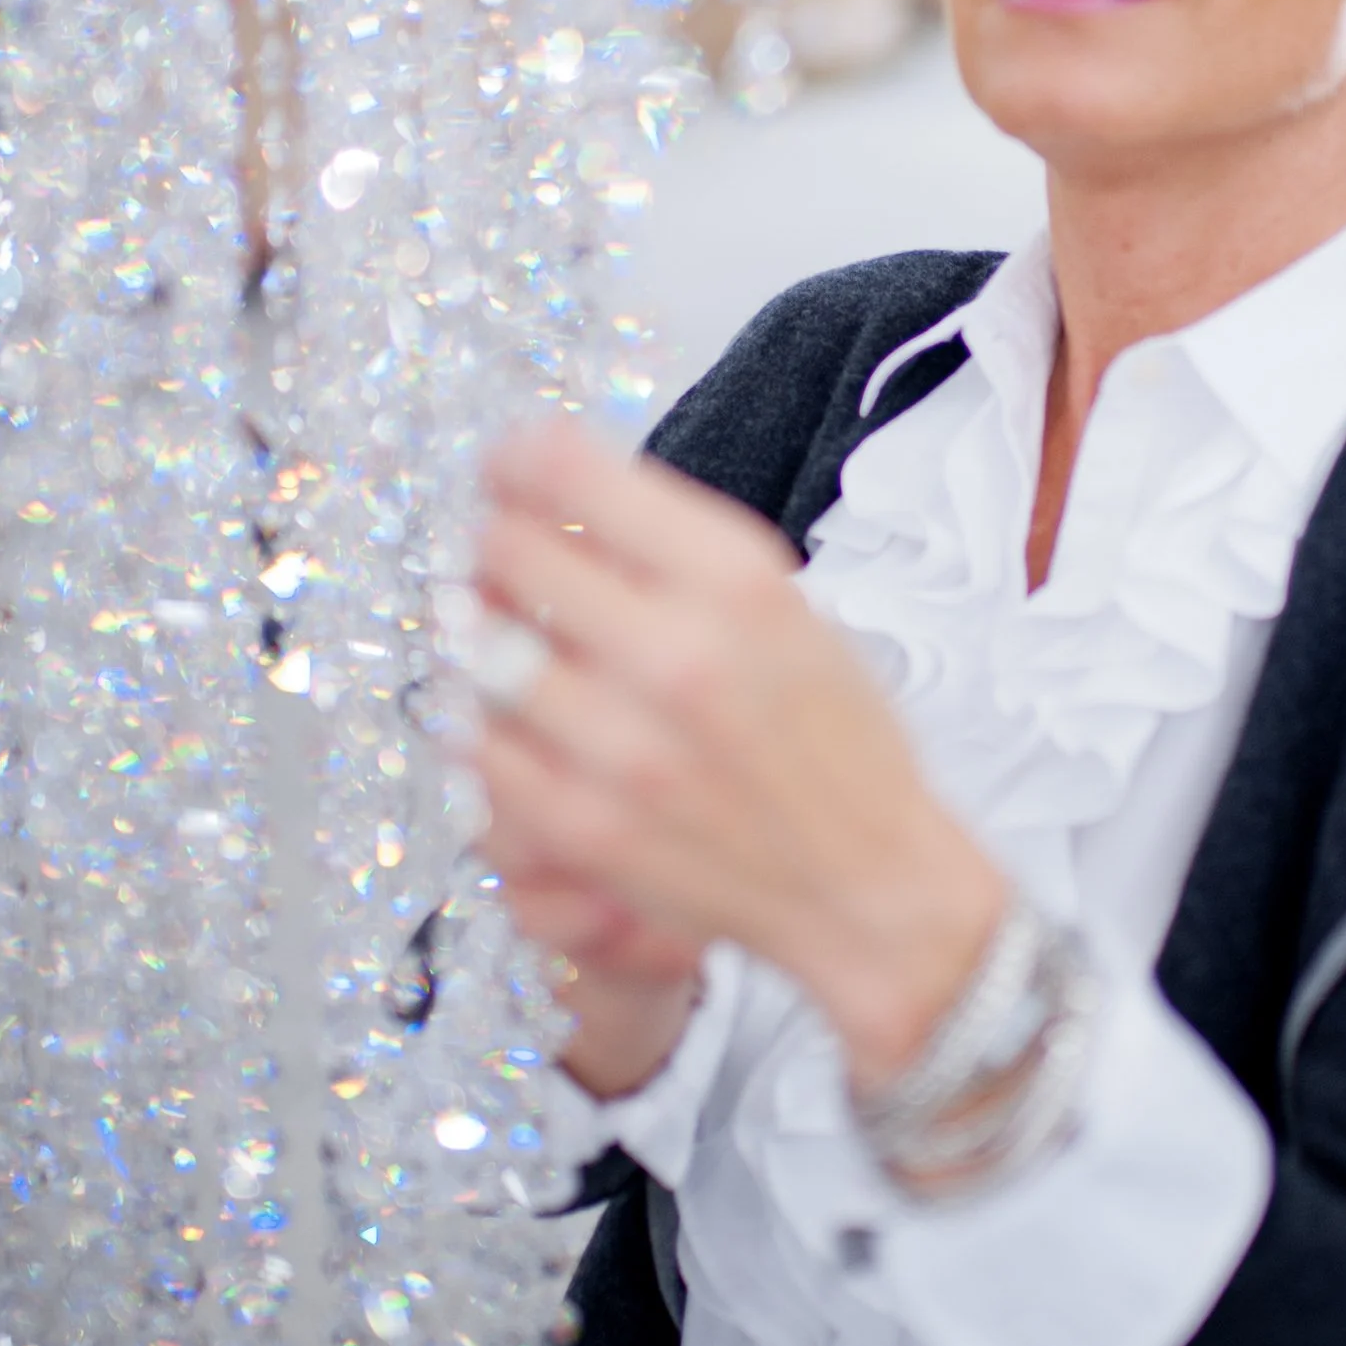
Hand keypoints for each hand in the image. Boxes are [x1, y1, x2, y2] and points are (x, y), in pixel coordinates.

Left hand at [469, 417, 1008, 1089]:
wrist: (868, 887)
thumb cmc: (835, 741)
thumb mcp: (788, 610)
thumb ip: (678, 555)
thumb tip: (556, 501)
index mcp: (739, 582)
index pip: (570, 474)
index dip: (517, 457)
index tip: (505, 462)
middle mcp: (677, 654)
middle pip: (507, 550)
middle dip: (494, 540)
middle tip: (501, 551)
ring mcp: (622, 746)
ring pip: (477, 647)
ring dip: (479, 630)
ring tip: (500, 632)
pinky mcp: (582, 826)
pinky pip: (478, 746)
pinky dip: (482, 721)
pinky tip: (511, 715)